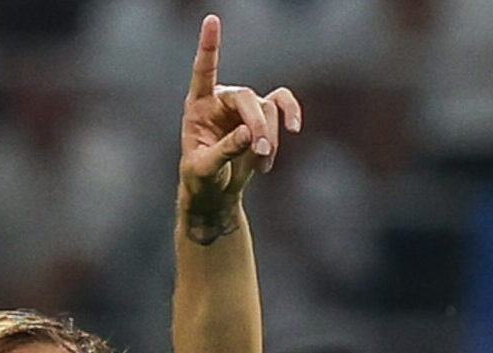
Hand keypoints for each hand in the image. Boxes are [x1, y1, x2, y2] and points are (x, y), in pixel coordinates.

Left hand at [178, 13, 301, 240]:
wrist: (215, 192)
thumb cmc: (201, 179)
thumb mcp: (205, 169)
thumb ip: (225, 150)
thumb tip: (249, 134)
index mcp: (197, 105)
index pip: (203, 71)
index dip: (209, 46)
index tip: (212, 20)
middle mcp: (220, 99)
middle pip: (247, 98)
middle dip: (258, 125)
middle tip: (261, 150)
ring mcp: (243, 106)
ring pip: (267, 110)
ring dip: (270, 139)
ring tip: (262, 165)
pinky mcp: (263, 117)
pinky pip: (283, 104)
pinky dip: (291, 114)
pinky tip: (294, 129)